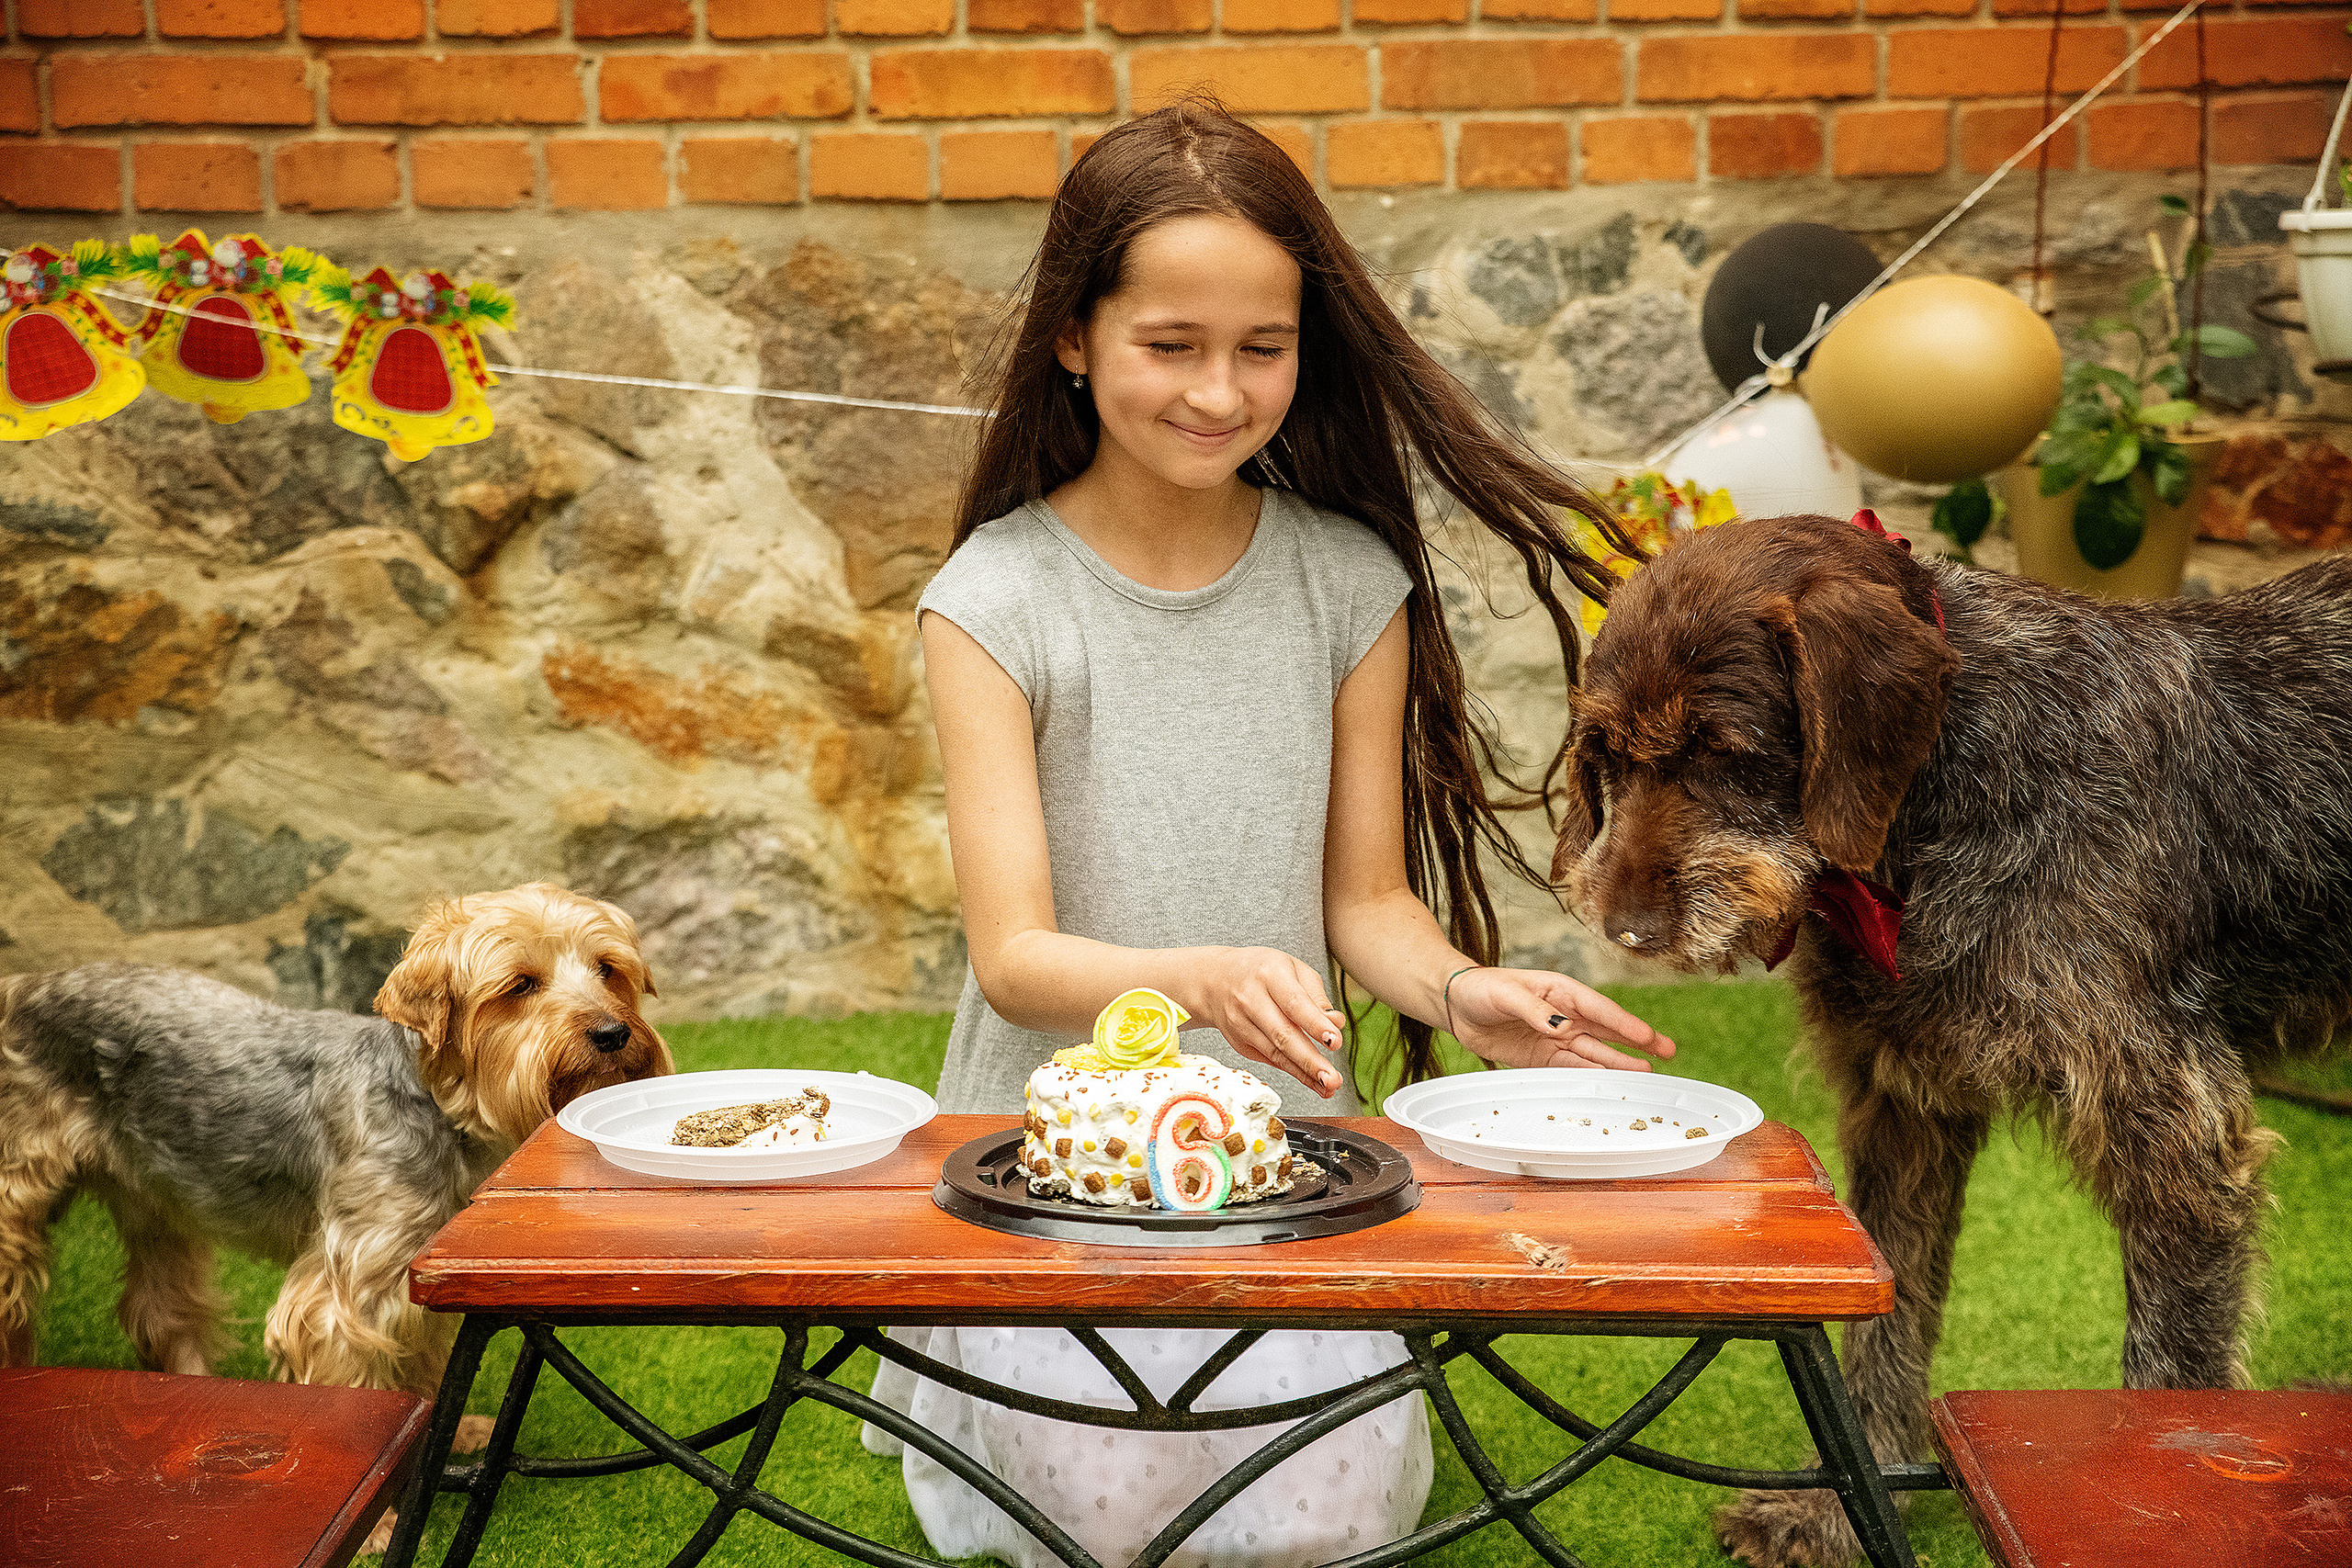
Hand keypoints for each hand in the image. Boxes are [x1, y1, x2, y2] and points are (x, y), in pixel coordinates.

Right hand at [1190, 947, 1347, 1098]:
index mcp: (1269, 974)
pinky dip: (1294, 1073)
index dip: (1315, 1024)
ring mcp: (1241, 1023)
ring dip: (1304, 1073)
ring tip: (1329, 1086)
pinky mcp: (1240, 1043)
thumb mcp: (1293, 969)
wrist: (1216, 981)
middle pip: (1282, 1034)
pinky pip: (1271, 1060)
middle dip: (1310, 1060)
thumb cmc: (1263, 972)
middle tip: (1332, 1077)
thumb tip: (1335, 1023)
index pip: (1294, 1003)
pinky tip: (1314, 1082)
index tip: (1334, 1040)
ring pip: (1276, 1053)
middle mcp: (1251, 999)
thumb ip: (1316, 995)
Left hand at [1445, 967, 1676, 1071]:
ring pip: (1593, 1053)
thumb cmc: (1481, 989)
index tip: (1648, 1036)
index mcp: (1562, 992)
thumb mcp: (1506, 993)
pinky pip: (1570, 1069)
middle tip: (1669, 1052)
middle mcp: (1565, 1016)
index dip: (1625, 1024)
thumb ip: (1534, 1010)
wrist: (1455, 1005)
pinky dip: (1589, 1077)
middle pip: (1607, 1032)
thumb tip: (1562, 1026)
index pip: (1600, 1009)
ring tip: (1645, 1075)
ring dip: (1618, 1064)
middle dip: (1638, 1042)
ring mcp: (1556, 1038)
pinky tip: (1609, 1085)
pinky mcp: (1542, 1058)